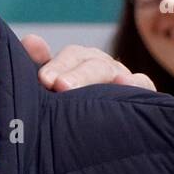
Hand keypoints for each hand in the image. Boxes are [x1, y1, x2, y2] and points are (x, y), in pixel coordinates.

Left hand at [21, 33, 155, 91]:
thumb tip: (30, 40)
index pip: (70, 57)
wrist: (90, 133)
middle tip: (60, 86)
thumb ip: (37, 65)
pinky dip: (136, 83)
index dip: (57, 65)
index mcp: (78, 61)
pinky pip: (142, 84)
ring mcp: (122, 77)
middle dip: (77, 75)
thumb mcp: (48, 85)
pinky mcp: (141, 92)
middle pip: (92, 63)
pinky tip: (126, 83)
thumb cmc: (62, 104)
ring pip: (114, 71)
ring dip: (104, 77)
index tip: (43, 80)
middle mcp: (100, 65)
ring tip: (97, 81)